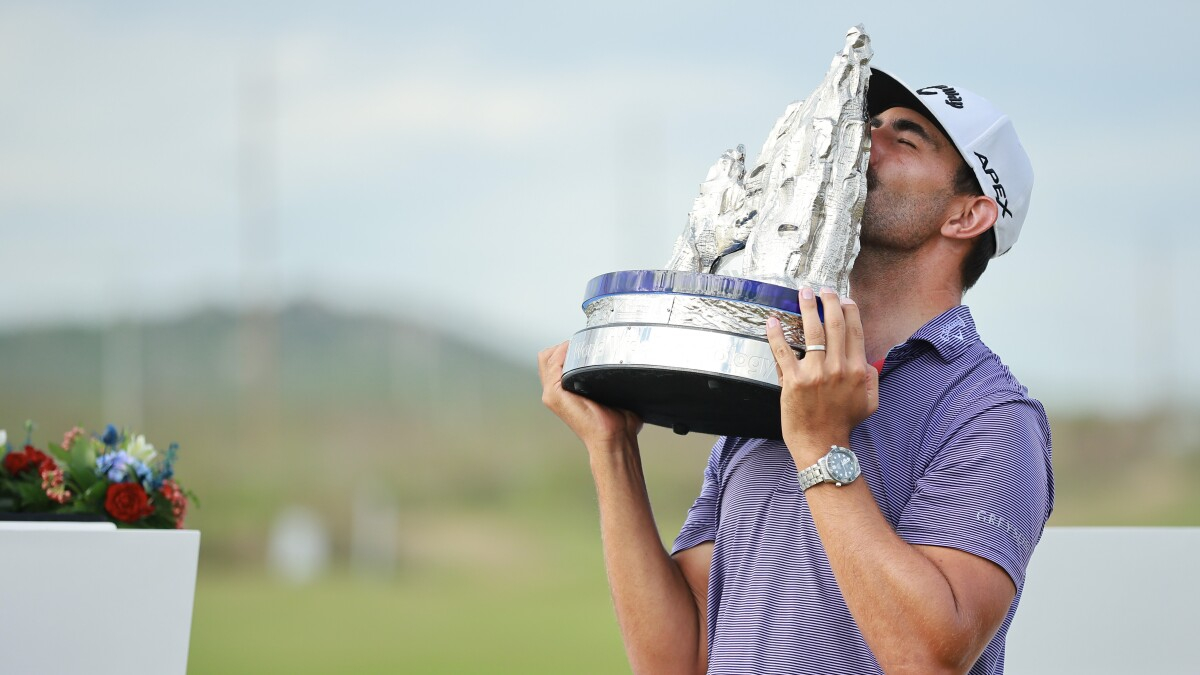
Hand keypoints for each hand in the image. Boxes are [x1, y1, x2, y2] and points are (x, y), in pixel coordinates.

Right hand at [538, 341, 643, 449]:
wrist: (615, 438)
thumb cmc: (618, 423)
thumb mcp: (612, 395)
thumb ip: (610, 380)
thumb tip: (631, 368)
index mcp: (564, 392)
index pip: (554, 361)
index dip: (568, 349)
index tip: (588, 346)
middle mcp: (553, 393)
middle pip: (548, 356)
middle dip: (565, 346)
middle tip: (587, 346)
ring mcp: (551, 393)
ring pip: (547, 356)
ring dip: (565, 347)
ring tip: (584, 348)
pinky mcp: (554, 394)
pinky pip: (552, 362)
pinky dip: (563, 352)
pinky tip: (579, 351)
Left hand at [765, 287, 877, 462]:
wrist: (822, 445)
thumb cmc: (843, 424)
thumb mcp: (870, 403)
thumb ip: (872, 379)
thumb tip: (868, 361)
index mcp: (857, 370)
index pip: (854, 332)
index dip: (849, 311)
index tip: (843, 298)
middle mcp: (838, 368)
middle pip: (835, 325)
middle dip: (829, 302)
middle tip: (822, 290)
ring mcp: (815, 373)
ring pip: (812, 332)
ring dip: (807, 308)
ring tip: (803, 293)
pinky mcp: (794, 381)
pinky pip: (783, 351)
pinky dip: (776, 334)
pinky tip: (772, 320)